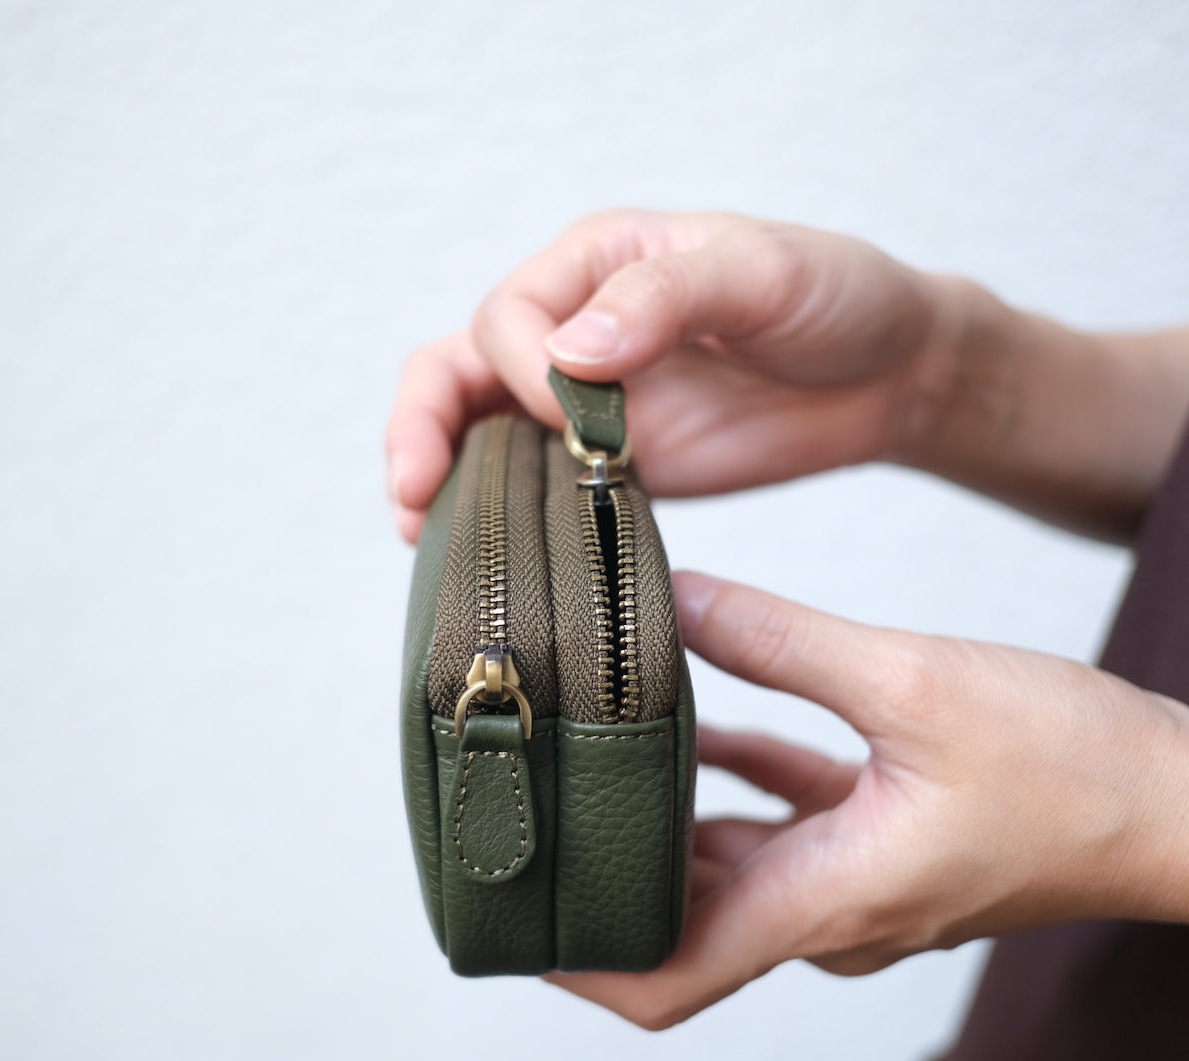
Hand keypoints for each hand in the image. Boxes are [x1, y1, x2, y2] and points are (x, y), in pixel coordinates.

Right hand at [387, 210, 954, 540]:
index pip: (507, 316)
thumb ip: (662, 299)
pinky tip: (477, 555)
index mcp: (596, 264)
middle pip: (458, 369)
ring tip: (417, 530)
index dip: (523, 372)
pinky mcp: (611, 462)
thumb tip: (566, 351)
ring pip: (476, 429)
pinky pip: (533, 483)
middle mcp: (574, 329)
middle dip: (423, 425)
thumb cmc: (833, 298)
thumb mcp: (759, 273)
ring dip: (437, 473)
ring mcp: (587, 401)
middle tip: (413, 489)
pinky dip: (494, 514)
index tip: (580, 419)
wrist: (887, 373)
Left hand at [548, 571, 1188, 1028]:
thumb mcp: (916, 683)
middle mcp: (828, 911)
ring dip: (664, 816)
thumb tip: (674, 599)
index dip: (579, 960)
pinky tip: (698, 721)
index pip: (666, 975)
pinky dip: (730, 783)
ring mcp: (855, 882)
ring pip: (725, 865)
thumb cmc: (1076, 768)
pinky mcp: (881, 844)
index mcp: (825, 901)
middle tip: (536, 801)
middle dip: (603, 869)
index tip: (516, 913)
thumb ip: (782, 642)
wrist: (1179, 801)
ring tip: (595, 747)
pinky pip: (779, 822)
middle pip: (679, 916)